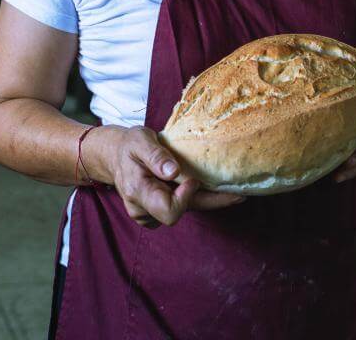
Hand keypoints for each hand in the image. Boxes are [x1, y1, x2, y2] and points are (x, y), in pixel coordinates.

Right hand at [105, 126, 243, 228]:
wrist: (115, 155)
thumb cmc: (129, 145)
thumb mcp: (140, 141)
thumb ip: (155, 155)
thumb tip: (173, 171)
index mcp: (138, 191)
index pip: (168, 210)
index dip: (185, 198)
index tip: (194, 179)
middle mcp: (143, 209)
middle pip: (182, 214)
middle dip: (211, 202)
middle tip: (240, 194)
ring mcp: (149, 213)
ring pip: (185, 212)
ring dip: (205, 200)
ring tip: (229, 188)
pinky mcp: (156, 211)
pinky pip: (181, 209)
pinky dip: (195, 198)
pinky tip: (207, 186)